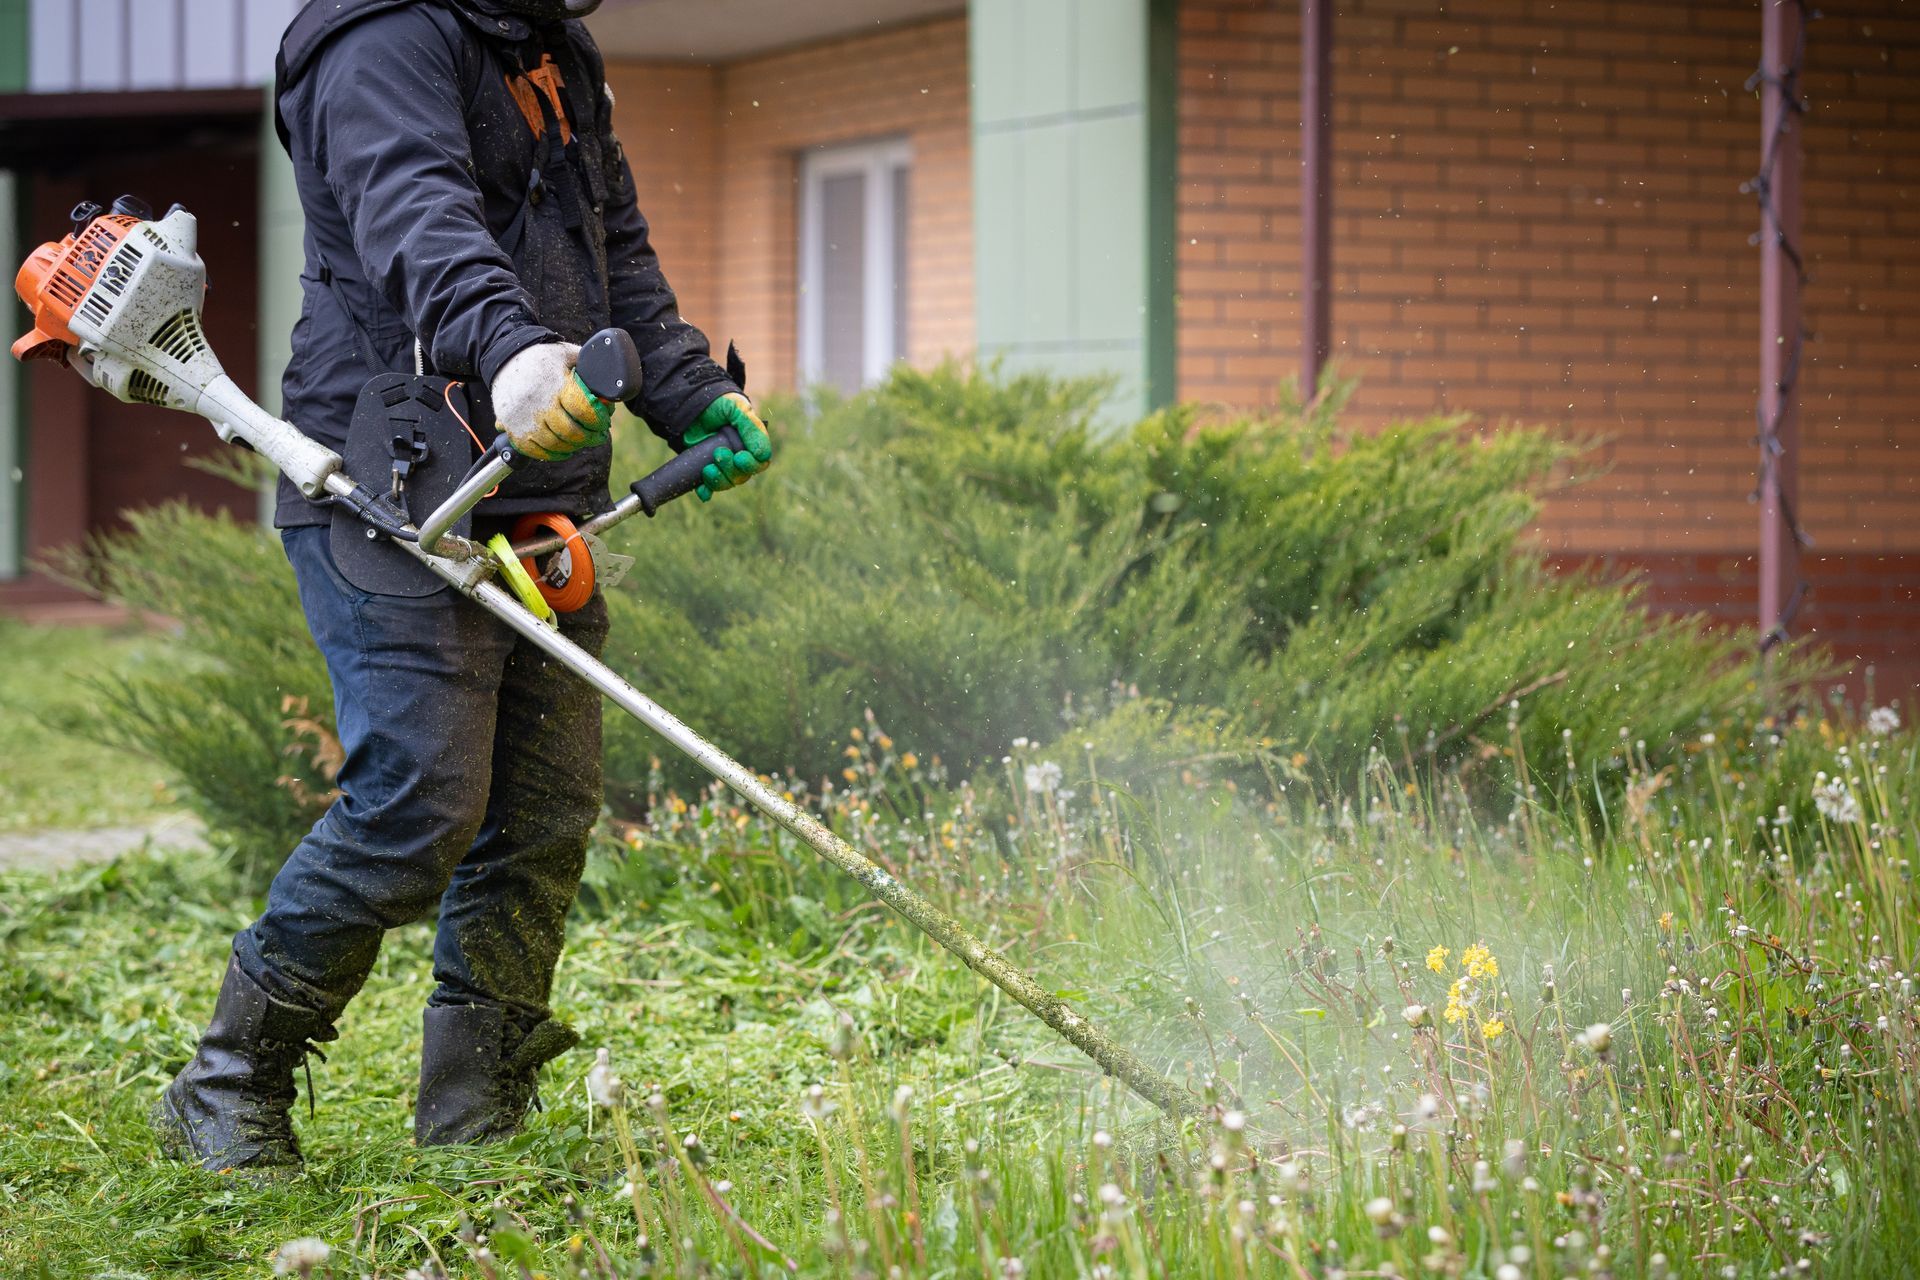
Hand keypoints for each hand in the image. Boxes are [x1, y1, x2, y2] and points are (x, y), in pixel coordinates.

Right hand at [492, 342, 613, 460]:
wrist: (503, 360)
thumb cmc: (541, 358)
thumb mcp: (566, 354)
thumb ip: (588, 366)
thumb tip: (608, 386)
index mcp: (555, 384)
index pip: (583, 410)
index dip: (598, 420)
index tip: (604, 421)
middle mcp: (538, 403)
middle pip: (571, 432)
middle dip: (590, 437)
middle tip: (598, 436)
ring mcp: (523, 419)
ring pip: (554, 444)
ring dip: (573, 446)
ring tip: (582, 442)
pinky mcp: (513, 429)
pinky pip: (535, 451)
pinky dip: (552, 454)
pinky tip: (563, 450)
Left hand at [682, 393, 772, 501]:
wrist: (691, 402)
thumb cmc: (719, 402)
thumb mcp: (737, 408)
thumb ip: (752, 427)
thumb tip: (762, 455)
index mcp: (752, 443)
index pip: (760, 463)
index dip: (751, 464)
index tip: (739, 457)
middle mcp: (740, 456)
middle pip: (743, 475)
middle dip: (730, 469)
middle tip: (718, 453)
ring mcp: (723, 464)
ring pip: (727, 482)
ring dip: (719, 480)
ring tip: (707, 468)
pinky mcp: (706, 467)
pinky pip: (709, 486)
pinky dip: (706, 491)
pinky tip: (702, 491)